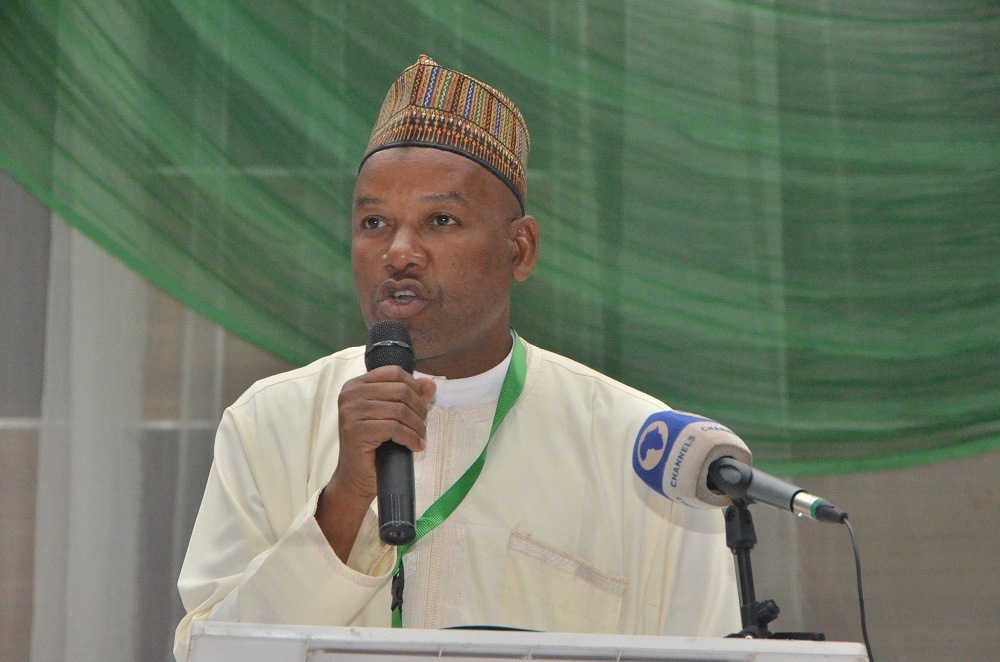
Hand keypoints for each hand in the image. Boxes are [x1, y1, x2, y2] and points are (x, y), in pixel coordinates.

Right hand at [316, 367, 435, 560]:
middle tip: (423, 426)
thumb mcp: (393, 416)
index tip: (422, 405)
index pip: (394, 372)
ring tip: (421, 438)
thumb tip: (430, 383)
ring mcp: (350, 411)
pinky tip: (416, 447)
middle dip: (419, 409)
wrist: (356, 477)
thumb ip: (410, 396)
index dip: (414, 387)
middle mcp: (350, 394)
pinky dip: (411, 438)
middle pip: (400, 390)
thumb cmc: (374, 445)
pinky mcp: (355, 430)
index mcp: (356, 384)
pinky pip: (394, 428)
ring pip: (399, 410)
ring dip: (417, 426)